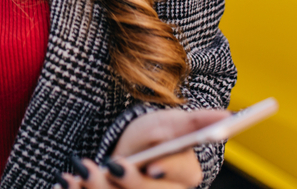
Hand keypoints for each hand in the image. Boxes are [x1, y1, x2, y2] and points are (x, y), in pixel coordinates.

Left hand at [57, 109, 229, 188]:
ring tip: (77, 172)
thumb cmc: (150, 137)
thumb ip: (194, 122)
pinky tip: (68, 182)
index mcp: (186, 176)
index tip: (151, 166)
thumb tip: (228, 115)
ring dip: (96, 187)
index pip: (182, 177)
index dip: (164, 171)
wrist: (123, 152)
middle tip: (104, 165)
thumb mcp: (167, 123)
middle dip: (125, 182)